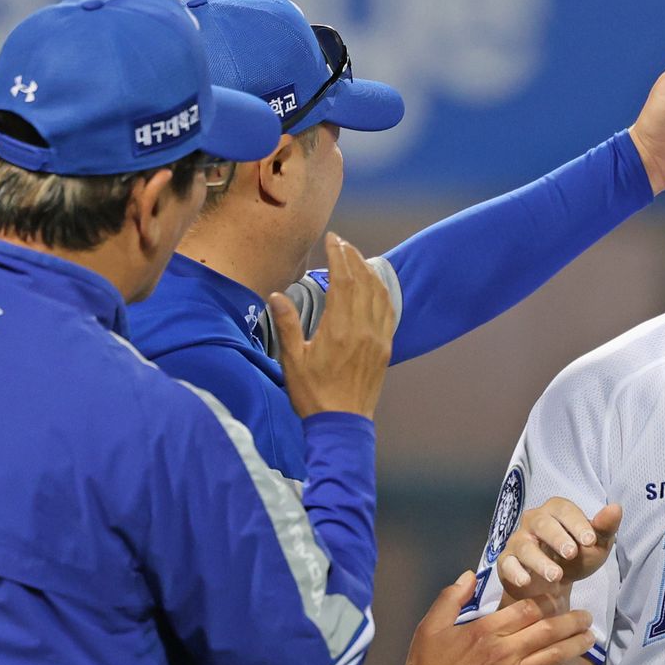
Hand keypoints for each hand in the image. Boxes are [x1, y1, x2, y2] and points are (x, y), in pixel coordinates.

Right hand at [271, 233, 394, 419]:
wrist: (342, 424)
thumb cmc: (313, 395)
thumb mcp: (292, 361)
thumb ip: (287, 325)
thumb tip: (276, 296)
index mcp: (339, 329)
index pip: (343, 281)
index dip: (339, 256)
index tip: (333, 239)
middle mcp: (363, 330)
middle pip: (363, 282)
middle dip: (353, 257)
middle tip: (342, 243)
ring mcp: (378, 339)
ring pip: (379, 294)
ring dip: (369, 272)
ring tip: (357, 258)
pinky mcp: (385, 349)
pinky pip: (388, 312)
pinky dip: (382, 293)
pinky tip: (375, 286)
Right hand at [404, 573, 596, 664]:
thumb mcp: (431, 625)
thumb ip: (452, 596)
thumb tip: (471, 574)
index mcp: (487, 629)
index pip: (528, 608)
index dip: (548, 601)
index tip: (558, 599)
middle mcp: (506, 650)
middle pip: (550, 629)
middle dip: (573, 621)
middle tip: (587, 617)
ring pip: (556, 655)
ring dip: (577, 645)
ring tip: (590, 638)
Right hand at [498, 499, 621, 607]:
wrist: (554, 585)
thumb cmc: (576, 558)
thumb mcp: (595, 545)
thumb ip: (605, 527)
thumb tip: (616, 508)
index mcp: (555, 511)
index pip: (564, 509)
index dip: (577, 523)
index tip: (590, 540)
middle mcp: (533, 521)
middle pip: (542, 523)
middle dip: (557, 537)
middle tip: (572, 553)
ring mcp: (518, 541)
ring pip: (525, 546)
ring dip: (540, 561)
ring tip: (556, 575)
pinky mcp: (507, 562)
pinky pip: (507, 564)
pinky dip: (515, 572)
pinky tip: (526, 581)